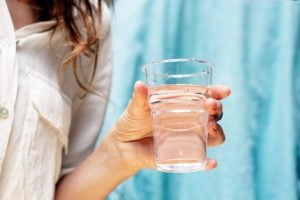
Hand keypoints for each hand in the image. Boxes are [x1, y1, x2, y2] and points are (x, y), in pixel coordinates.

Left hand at [107, 81, 230, 172]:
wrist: (122, 146)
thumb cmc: (131, 122)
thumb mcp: (135, 109)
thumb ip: (139, 98)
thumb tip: (140, 85)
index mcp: (182, 104)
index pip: (204, 96)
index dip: (217, 93)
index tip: (224, 91)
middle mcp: (190, 120)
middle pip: (213, 115)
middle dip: (217, 109)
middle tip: (211, 106)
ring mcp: (188, 138)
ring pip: (213, 136)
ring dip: (217, 132)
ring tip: (210, 127)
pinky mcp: (183, 155)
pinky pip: (200, 160)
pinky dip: (207, 163)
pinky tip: (210, 162)